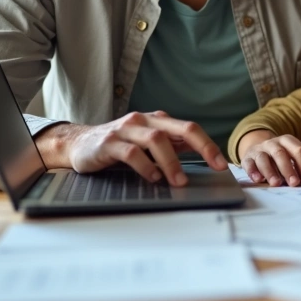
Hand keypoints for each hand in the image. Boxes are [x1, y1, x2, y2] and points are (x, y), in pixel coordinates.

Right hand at [34, 111, 226, 185]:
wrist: (78, 144)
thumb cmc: (118, 145)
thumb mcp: (147, 142)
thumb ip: (171, 145)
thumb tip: (203, 154)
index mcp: (157, 121)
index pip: (190, 129)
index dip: (209, 145)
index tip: (222, 164)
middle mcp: (144, 121)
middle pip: (181, 128)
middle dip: (202, 147)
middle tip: (214, 166)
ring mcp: (126, 129)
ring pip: (156, 140)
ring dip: (171, 161)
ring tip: (179, 180)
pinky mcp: (109, 142)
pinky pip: (131, 152)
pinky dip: (144, 166)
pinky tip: (152, 177)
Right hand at [238, 130, 300, 186]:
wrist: (258, 150)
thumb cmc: (282, 156)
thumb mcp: (296, 156)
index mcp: (288, 141)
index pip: (299, 150)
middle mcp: (273, 143)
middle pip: (281, 154)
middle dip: (289, 169)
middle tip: (295, 183)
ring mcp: (259, 150)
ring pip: (264, 159)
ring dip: (270, 172)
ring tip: (276, 184)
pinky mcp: (247, 158)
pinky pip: (248, 163)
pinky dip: (253, 171)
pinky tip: (258, 179)